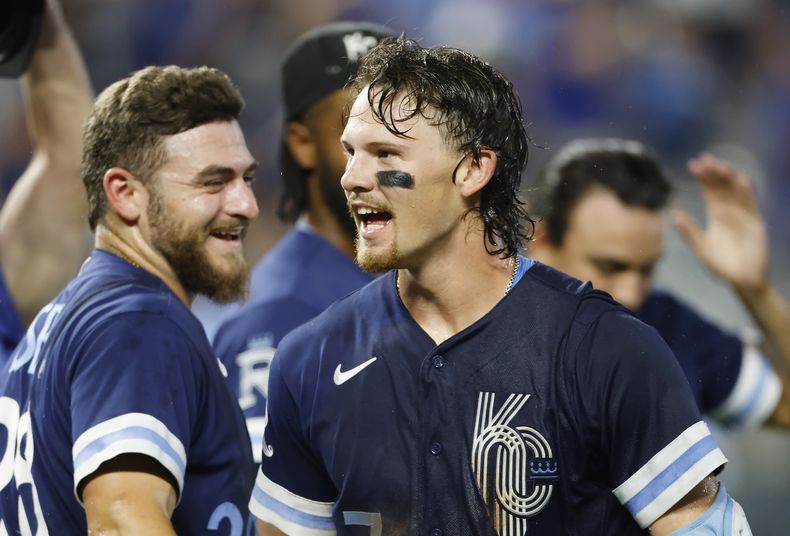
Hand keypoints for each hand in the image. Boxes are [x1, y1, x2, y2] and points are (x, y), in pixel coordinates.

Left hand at [672, 153, 767, 293]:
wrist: (742, 279)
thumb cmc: (720, 265)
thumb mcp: (701, 248)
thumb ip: (689, 232)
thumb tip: (673, 214)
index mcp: (716, 214)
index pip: (709, 191)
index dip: (703, 177)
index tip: (694, 164)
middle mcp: (731, 211)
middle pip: (723, 186)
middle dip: (715, 172)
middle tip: (706, 159)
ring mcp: (744, 215)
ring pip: (736, 191)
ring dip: (730, 179)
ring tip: (721, 166)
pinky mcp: (756, 222)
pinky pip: (752, 205)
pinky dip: (747, 193)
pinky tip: (742, 181)